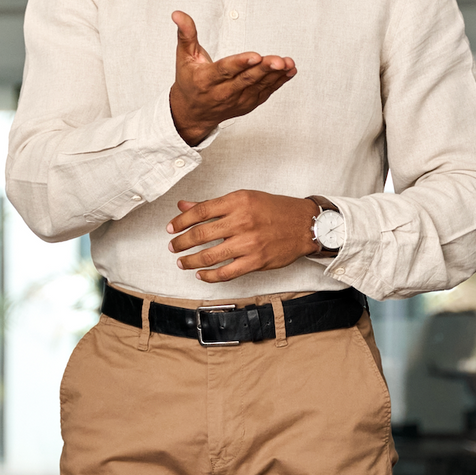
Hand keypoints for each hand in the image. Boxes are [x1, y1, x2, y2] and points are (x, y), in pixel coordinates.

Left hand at [168, 191, 318, 281]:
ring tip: (182, 262)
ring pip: (209, 256)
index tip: (171, 228)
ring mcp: (249, 243)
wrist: (304, 225)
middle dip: (181, 243)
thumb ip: (213, 205)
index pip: (200, 211)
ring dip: (190, 261)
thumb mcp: (244, 199)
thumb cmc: (275, 210)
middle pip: (200, 234)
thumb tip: (184, 205)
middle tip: (172, 247)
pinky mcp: (256, 261)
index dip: (181, 221)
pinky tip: (201, 275)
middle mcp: (242, 221)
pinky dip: (209, 276)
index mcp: (237, 201)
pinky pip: (226, 273)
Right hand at [169, 11, 295, 145]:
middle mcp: (222, 93)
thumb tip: (178, 14)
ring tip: (287, 63)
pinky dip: (279, 81)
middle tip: (278, 60)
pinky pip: (266, 92)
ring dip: (275, 74)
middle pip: (245, 79)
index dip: (240, 63)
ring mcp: (237, 100)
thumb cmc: (189, 81)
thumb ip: (186, 34)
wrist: (192, 112)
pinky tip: (289, 70)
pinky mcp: (248, 104)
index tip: (254, 56)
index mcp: (205, 80)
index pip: (224, 70)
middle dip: (263, 69)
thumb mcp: (184, 57)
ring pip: (258, 86)